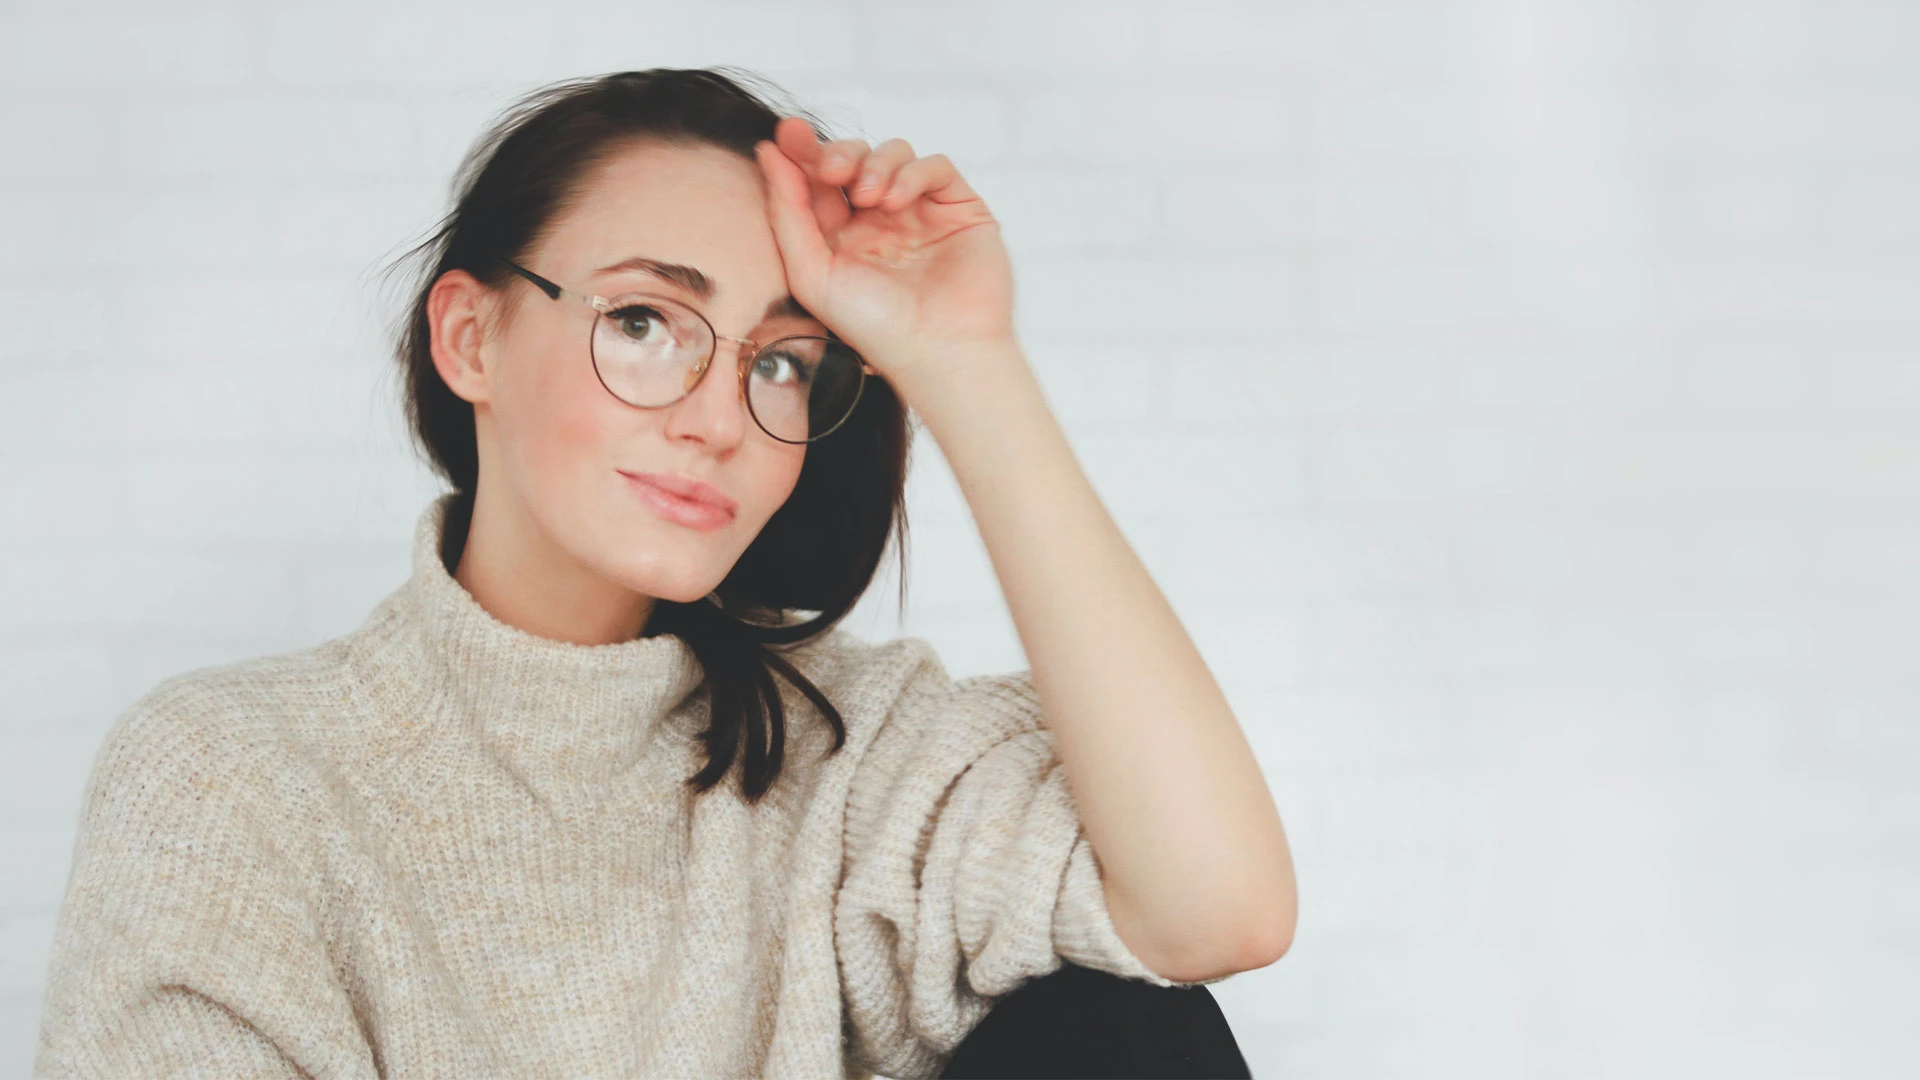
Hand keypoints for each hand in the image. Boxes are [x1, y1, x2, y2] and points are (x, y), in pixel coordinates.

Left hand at [753, 117, 1018, 396]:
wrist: (939, 352)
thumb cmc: (874, 327)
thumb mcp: (811, 272)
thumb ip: (786, 212)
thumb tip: (768, 152)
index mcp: (840, 236)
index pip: (817, 179)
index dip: (802, 151)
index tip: (787, 134)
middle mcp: (880, 221)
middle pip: (854, 157)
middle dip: (838, 153)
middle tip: (831, 170)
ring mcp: (921, 212)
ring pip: (894, 153)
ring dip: (874, 164)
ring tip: (869, 197)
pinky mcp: (959, 208)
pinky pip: (934, 166)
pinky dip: (913, 173)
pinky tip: (897, 201)